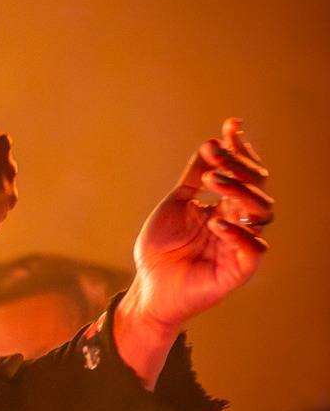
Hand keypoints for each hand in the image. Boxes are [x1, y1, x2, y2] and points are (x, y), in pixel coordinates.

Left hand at [124, 117, 272, 333]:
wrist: (148, 286)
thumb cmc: (160, 247)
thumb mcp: (175, 204)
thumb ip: (195, 178)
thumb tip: (211, 144)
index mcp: (225, 206)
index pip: (244, 173)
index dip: (241, 149)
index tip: (232, 124)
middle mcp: (239, 222)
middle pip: (256, 187)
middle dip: (238, 166)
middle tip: (214, 154)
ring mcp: (240, 245)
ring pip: (262, 213)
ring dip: (240, 192)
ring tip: (213, 182)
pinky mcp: (238, 270)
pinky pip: (254, 249)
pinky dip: (237, 233)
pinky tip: (216, 222)